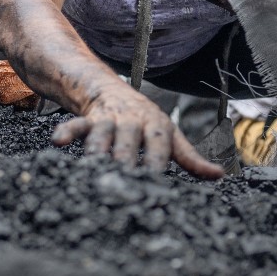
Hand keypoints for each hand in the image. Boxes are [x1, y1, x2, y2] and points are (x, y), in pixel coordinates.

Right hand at [51, 86, 222, 177]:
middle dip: (125, 163)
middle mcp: (133, 122)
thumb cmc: (147, 121)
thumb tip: (219, 176)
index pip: (159, 146)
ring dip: (97, 152)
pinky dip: (67, 133)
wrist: (111, 90)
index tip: (156, 185)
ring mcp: (110, 120)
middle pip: (129, 144)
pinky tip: (58, 142)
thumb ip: (190, 158)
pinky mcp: (89, 119)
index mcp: (157, 127)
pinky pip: (77, 125)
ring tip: (93, 168)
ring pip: (102, 136)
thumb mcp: (171, 135)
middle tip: (123, 184)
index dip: (156, 163)